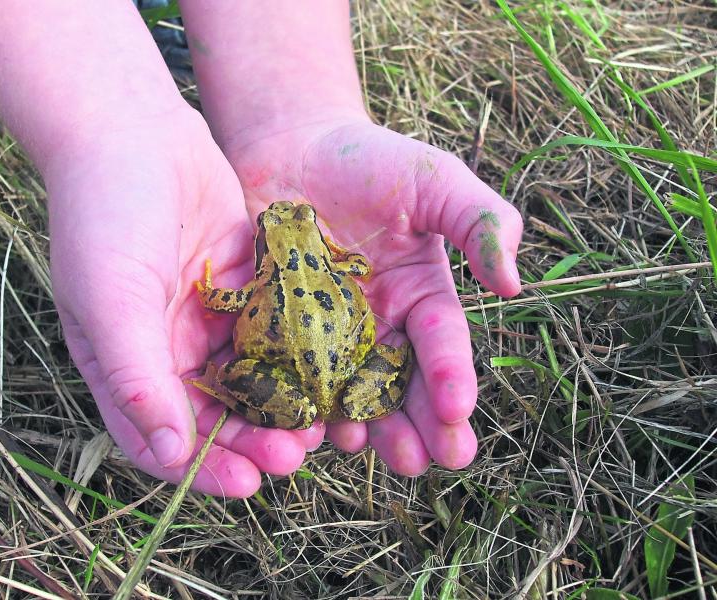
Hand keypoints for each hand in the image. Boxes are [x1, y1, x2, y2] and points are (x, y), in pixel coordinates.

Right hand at [45, 111, 322, 495]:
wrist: (132, 130)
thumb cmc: (103, 215)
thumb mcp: (110, 299)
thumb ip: (138, 375)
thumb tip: (167, 454)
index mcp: (125, 364)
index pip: (163, 438)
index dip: (205, 468)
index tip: (248, 485)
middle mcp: (167, 349)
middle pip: (216, 414)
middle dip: (253, 439)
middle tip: (294, 454)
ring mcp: (207, 319)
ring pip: (252, 378)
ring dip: (281, 402)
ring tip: (317, 420)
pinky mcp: (243, 287)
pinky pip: (273, 331)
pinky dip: (296, 353)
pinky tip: (328, 366)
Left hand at [224, 116, 521, 474]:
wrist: (291, 146)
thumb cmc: (368, 159)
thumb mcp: (434, 180)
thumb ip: (479, 221)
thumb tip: (512, 284)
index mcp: (420, 296)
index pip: (441, 343)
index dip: (451, 376)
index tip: (457, 410)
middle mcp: (378, 326)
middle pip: (399, 384)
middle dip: (413, 425)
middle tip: (421, 461)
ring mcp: (326, 335)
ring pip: (346, 392)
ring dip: (358, 426)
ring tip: (362, 449)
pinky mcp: (279, 332)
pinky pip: (289, 374)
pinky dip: (296, 402)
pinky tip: (300, 425)